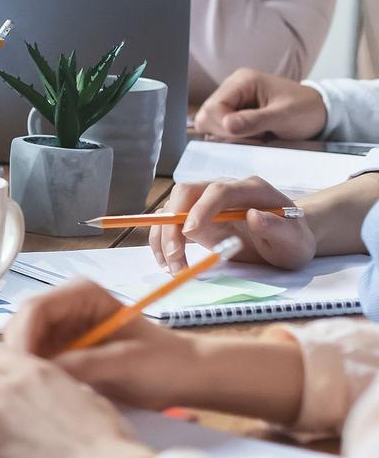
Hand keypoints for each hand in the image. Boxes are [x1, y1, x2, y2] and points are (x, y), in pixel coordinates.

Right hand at [4, 280, 202, 410]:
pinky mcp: (62, 351)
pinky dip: (34, 378)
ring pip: (24, 346)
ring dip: (24, 368)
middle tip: (19, 389)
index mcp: (81, 294)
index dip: (22, 338)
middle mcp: (65, 306)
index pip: (35, 309)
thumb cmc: (164, 364)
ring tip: (28, 395)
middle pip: (22, 326)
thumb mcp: (123, 363)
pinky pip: (36, 362)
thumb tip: (40, 374)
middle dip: (19, 355)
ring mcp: (62, 329)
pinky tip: (40, 397)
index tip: (21, 371)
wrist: (187, 378)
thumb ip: (81, 364)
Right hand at [148, 177, 312, 272]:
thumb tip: (254, 215)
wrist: (285, 240)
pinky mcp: (194, 216)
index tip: (189, 232)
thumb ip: (278, 228)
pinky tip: (167, 261)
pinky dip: (162, 240)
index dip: (202, 208)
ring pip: (171, 208)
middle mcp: (223, 189)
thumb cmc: (291, 240)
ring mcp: (206, 201)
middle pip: (186, 194)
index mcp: (250, 189)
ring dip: (164, 237)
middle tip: (174, 256)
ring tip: (173, 268)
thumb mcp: (294, 240)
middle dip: (173, 223)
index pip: (219, 190)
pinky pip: (169, 222)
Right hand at [193, 68, 327, 141]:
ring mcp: (232, 100)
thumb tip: (227, 126)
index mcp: (242, 81)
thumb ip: (255, 120)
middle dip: (226, 132)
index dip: (224, 126)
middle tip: (254, 136)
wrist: (319, 112)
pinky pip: (219, 128)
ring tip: (256, 136)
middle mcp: (232, 88)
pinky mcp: (233, 112)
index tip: (249, 135)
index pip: (213, 107)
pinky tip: (253, 136)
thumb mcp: (284, 116)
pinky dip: (233, 137)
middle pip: (207, 115)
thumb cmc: (305, 109)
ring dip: (229, 135)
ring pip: (210, 123)